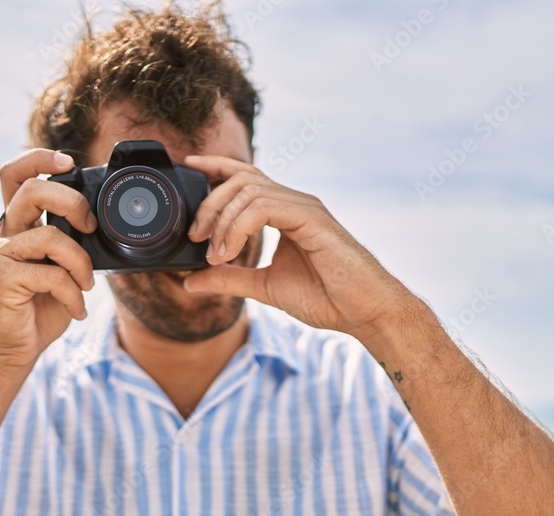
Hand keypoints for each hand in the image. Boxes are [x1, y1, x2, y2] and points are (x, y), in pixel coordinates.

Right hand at [0, 149, 96, 370]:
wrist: (17, 349)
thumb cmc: (42, 307)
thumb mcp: (65, 268)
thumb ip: (74, 243)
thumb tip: (101, 223)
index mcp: (21, 225)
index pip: (16, 176)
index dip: (38, 158)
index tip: (69, 162)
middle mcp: (7, 234)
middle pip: (31, 190)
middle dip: (71, 201)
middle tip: (90, 226)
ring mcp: (2, 256)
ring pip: (50, 237)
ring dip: (81, 263)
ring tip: (86, 285)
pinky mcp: (3, 281)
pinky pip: (51, 275)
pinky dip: (73, 294)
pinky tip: (76, 309)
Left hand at [182, 155, 413, 339]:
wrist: (364, 312)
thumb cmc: (326, 297)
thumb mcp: (263, 287)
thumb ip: (229, 279)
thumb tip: (189, 281)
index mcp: (285, 211)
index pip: (246, 176)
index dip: (216, 165)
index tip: (190, 166)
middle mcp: (294, 202)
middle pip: (240, 179)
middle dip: (209, 204)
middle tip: (195, 238)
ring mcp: (304, 207)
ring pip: (249, 191)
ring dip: (222, 222)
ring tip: (216, 256)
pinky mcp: (312, 218)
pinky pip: (264, 207)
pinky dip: (239, 228)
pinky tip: (231, 252)